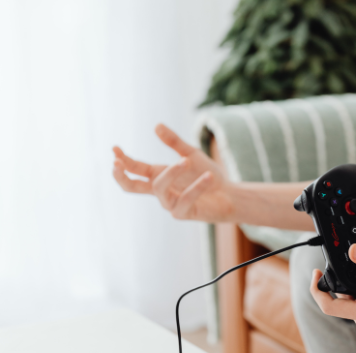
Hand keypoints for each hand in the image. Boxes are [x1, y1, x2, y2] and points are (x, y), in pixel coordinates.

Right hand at [112, 124, 232, 221]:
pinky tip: (209, 177)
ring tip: (187, 160)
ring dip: (172, 172)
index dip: (123, 160)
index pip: (135, 168)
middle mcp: (161, 190)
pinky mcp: (184, 213)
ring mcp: (170, 203)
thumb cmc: (208, 175)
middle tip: (116, 164)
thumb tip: (156, 125)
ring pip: (159, 188)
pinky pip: (185, 199)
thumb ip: (174, 142)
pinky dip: (197, 187)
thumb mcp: (191, 154)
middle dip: (121, 176)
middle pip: (132, 187)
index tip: (114, 148)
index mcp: (159, 175)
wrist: (230, 194)